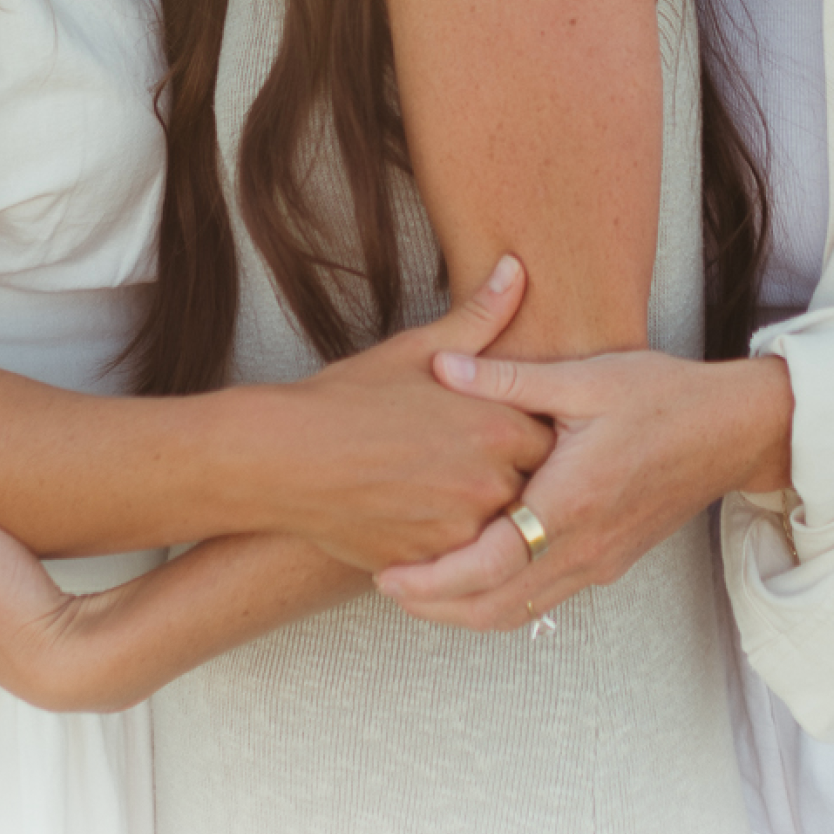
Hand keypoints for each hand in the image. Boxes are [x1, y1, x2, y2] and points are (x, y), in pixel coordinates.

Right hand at [256, 255, 555, 570]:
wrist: (282, 458)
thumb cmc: (348, 399)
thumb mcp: (417, 350)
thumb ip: (479, 317)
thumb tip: (517, 268)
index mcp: (496, 427)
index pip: (552, 440)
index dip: (528, 434)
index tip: (505, 429)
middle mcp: (489, 483)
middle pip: (533, 488)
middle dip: (514, 477)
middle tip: (475, 463)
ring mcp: (461, 530)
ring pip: (500, 529)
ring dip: (486, 514)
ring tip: (447, 490)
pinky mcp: (432, 564)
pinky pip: (464, 560)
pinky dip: (452, 543)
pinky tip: (423, 517)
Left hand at [373, 349, 791, 631]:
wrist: (734, 431)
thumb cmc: (663, 397)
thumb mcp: (586, 378)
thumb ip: (510, 377)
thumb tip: (442, 365)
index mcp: (573, 500)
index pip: (490, 564)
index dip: (434, 579)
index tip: (389, 574)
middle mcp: (585, 545)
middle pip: (496, 607)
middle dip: (436, 607)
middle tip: (388, 587)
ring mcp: (600, 562)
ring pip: (520, 613)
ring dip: (465, 611)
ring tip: (418, 590)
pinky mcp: (609, 563)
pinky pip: (544, 599)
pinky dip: (500, 601)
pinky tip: (473, 577)